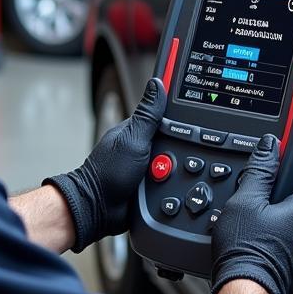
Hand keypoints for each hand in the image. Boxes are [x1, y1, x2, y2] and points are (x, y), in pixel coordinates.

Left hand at [45, 78, 166, 252]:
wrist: (100, 209)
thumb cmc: (108, 173)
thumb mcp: (133, 140)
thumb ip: (148, 115)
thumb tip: (157, 84)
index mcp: (138, 129)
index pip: (167, 116)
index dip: (181, 118)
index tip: (192, 123)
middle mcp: (144, 145)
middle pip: (176, 142)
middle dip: (179, 152)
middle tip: (166, 162)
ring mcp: (148, 165)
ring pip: (177, 163)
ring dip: (176, 171)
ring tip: (165, 177)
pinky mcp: (152, 184)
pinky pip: (172, 181)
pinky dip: (173, 184)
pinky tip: (170, 187)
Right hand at [207, 135, 292, 293]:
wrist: (245, 291)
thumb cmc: (244, 251)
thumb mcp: (244, 201)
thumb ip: (260, 170)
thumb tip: (270, 146)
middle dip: (285, 196)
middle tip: (260, 198)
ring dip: (281, 221)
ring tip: (255, 226)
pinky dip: (280, 242)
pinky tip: (259, 244)